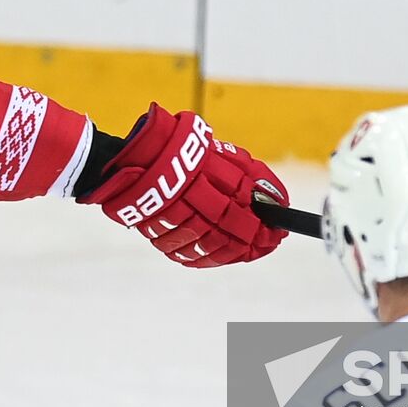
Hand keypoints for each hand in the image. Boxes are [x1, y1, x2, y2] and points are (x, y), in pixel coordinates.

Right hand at [83, 104, 287, 266]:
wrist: (130, 157)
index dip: (262, 227)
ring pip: (206, 248)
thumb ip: (248, 175)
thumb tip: (277, 201)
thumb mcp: (217, 152)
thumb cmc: (179, 149)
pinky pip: (184, 254)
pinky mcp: (155, 232)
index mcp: (203, 176)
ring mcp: (168, 218)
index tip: (277, 232)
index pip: (241, 212)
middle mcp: (186, 199)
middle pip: (226, 234)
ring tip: (246, 250)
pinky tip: (216, 254)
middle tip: (267, 243)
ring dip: (229, 252)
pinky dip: (203, 257)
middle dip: (250, 242)